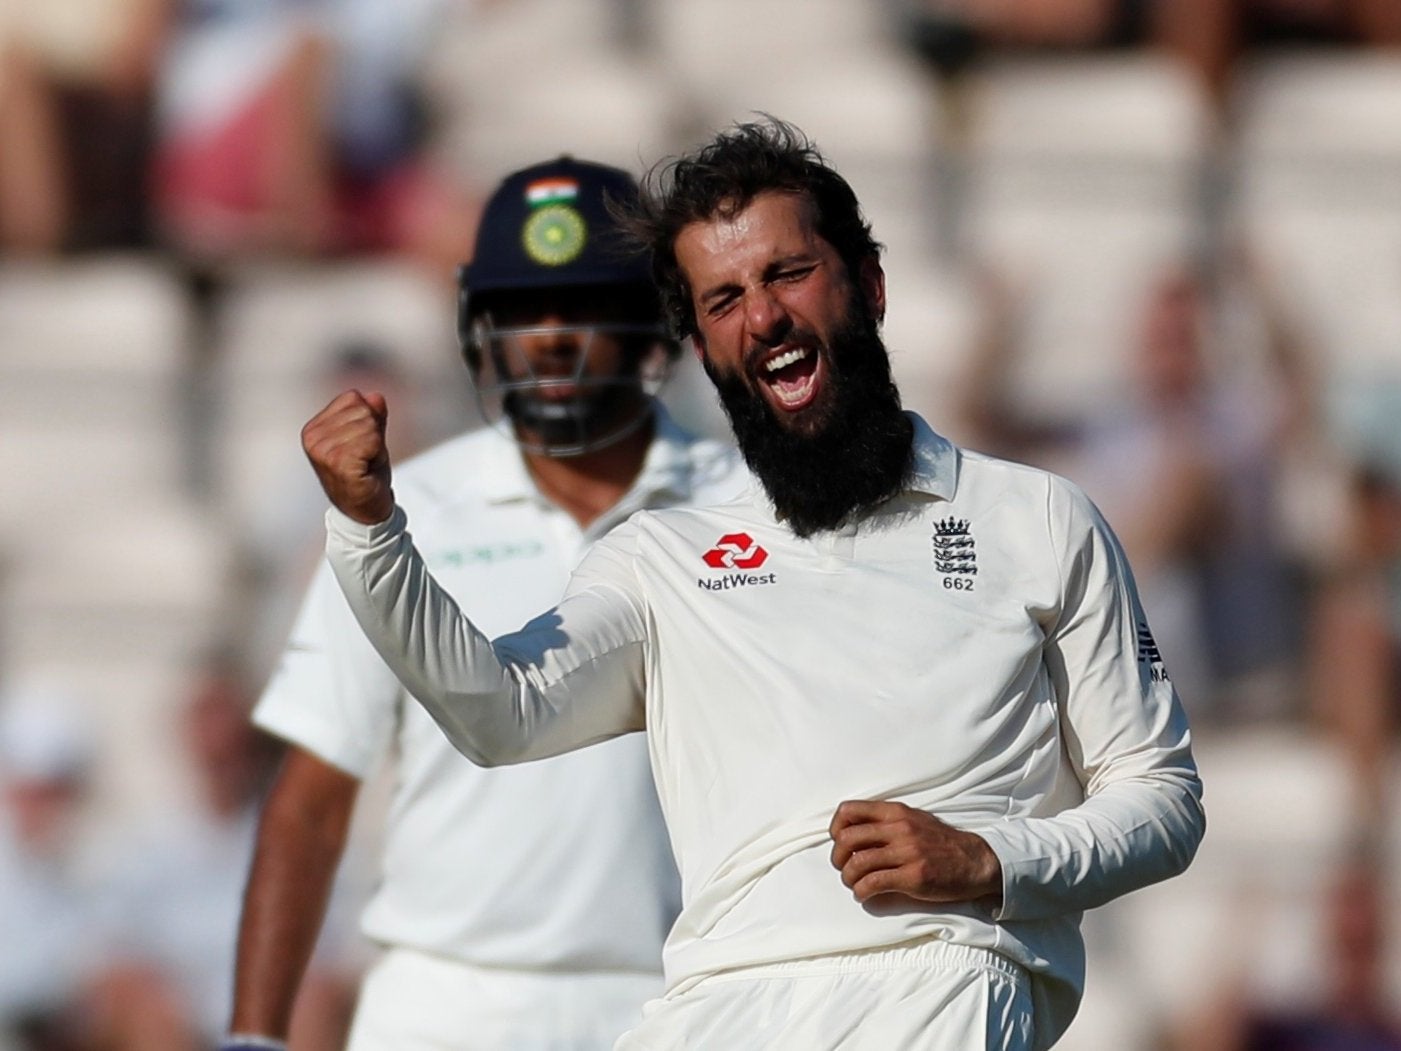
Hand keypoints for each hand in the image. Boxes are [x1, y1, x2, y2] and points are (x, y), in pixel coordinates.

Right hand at [301, 390, 394, 523]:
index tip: (362, 445)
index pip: (353, 398)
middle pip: (363, 410)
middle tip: (366, 457)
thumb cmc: (366, 473)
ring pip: (369, 425)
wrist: (366, 511)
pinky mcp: (339, 463)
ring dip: (376, 446)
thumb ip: (372, 415)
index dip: (368, 420)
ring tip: (366, 464)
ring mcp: (323, 451)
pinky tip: (367, 470)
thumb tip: (375, 396)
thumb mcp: (370, 438)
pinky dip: (378, 455)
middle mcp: (313, 437)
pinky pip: (372, 441)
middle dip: (374, 434)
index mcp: (314, 428)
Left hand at [829, 799, 1001, 906]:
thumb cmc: (941, 842)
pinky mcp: (913, 876)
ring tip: (855, 884)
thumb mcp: (913, 819)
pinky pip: (873, 884)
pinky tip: (864, 895)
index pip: (849, 811)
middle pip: (847, 839)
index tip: (840, 843)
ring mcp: (906, 852)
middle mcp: (898, 828)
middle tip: (843, 868)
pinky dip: (861, 892)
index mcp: (895, 812)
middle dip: (838, 858)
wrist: (975, 860)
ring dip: (848, 878)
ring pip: (857, 864)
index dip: (836, 829)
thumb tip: (853, 830)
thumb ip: (886, 821)